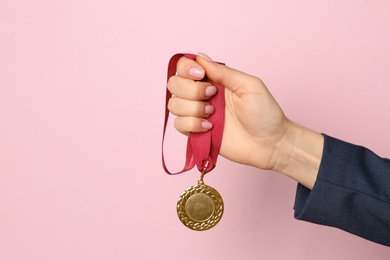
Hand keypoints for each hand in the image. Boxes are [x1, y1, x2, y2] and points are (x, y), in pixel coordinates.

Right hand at [167, 53, 322, 187]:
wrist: (270, 144)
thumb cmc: (265, 113)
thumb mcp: (249, 85)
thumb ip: (224, 72)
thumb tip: (200, 57)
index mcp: (214, 79)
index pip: (185, 66)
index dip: (186, 68)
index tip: (201, 76)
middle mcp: (202, 95)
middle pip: (174, 84)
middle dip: (190, 90)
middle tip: (211, 95)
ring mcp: (198, 114)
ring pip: (174, 104)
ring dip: (192, 108)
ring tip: (212, 114)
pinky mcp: (196, 133)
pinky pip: (178, 125)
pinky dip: (192, 125)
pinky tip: (209, 128)